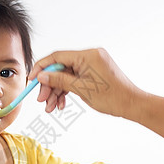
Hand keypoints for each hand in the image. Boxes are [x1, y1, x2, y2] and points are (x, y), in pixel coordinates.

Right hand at [29, 48, 144, 119]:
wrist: (132, 105)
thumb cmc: (112, 97)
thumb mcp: (82, 89)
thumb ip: (60, 80)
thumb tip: (42, 75)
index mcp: (88, 55)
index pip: (57, 56)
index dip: (41, 67)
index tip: (31, 79)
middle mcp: (90, 56)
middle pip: (61, 68)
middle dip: (50, 85)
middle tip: (42, 100)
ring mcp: (92, 65)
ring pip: (67, 76)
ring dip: (57, 92)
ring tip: (51, 107)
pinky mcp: (94, 73)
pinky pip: (75, 79)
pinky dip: (67, 91)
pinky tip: (61, 104)